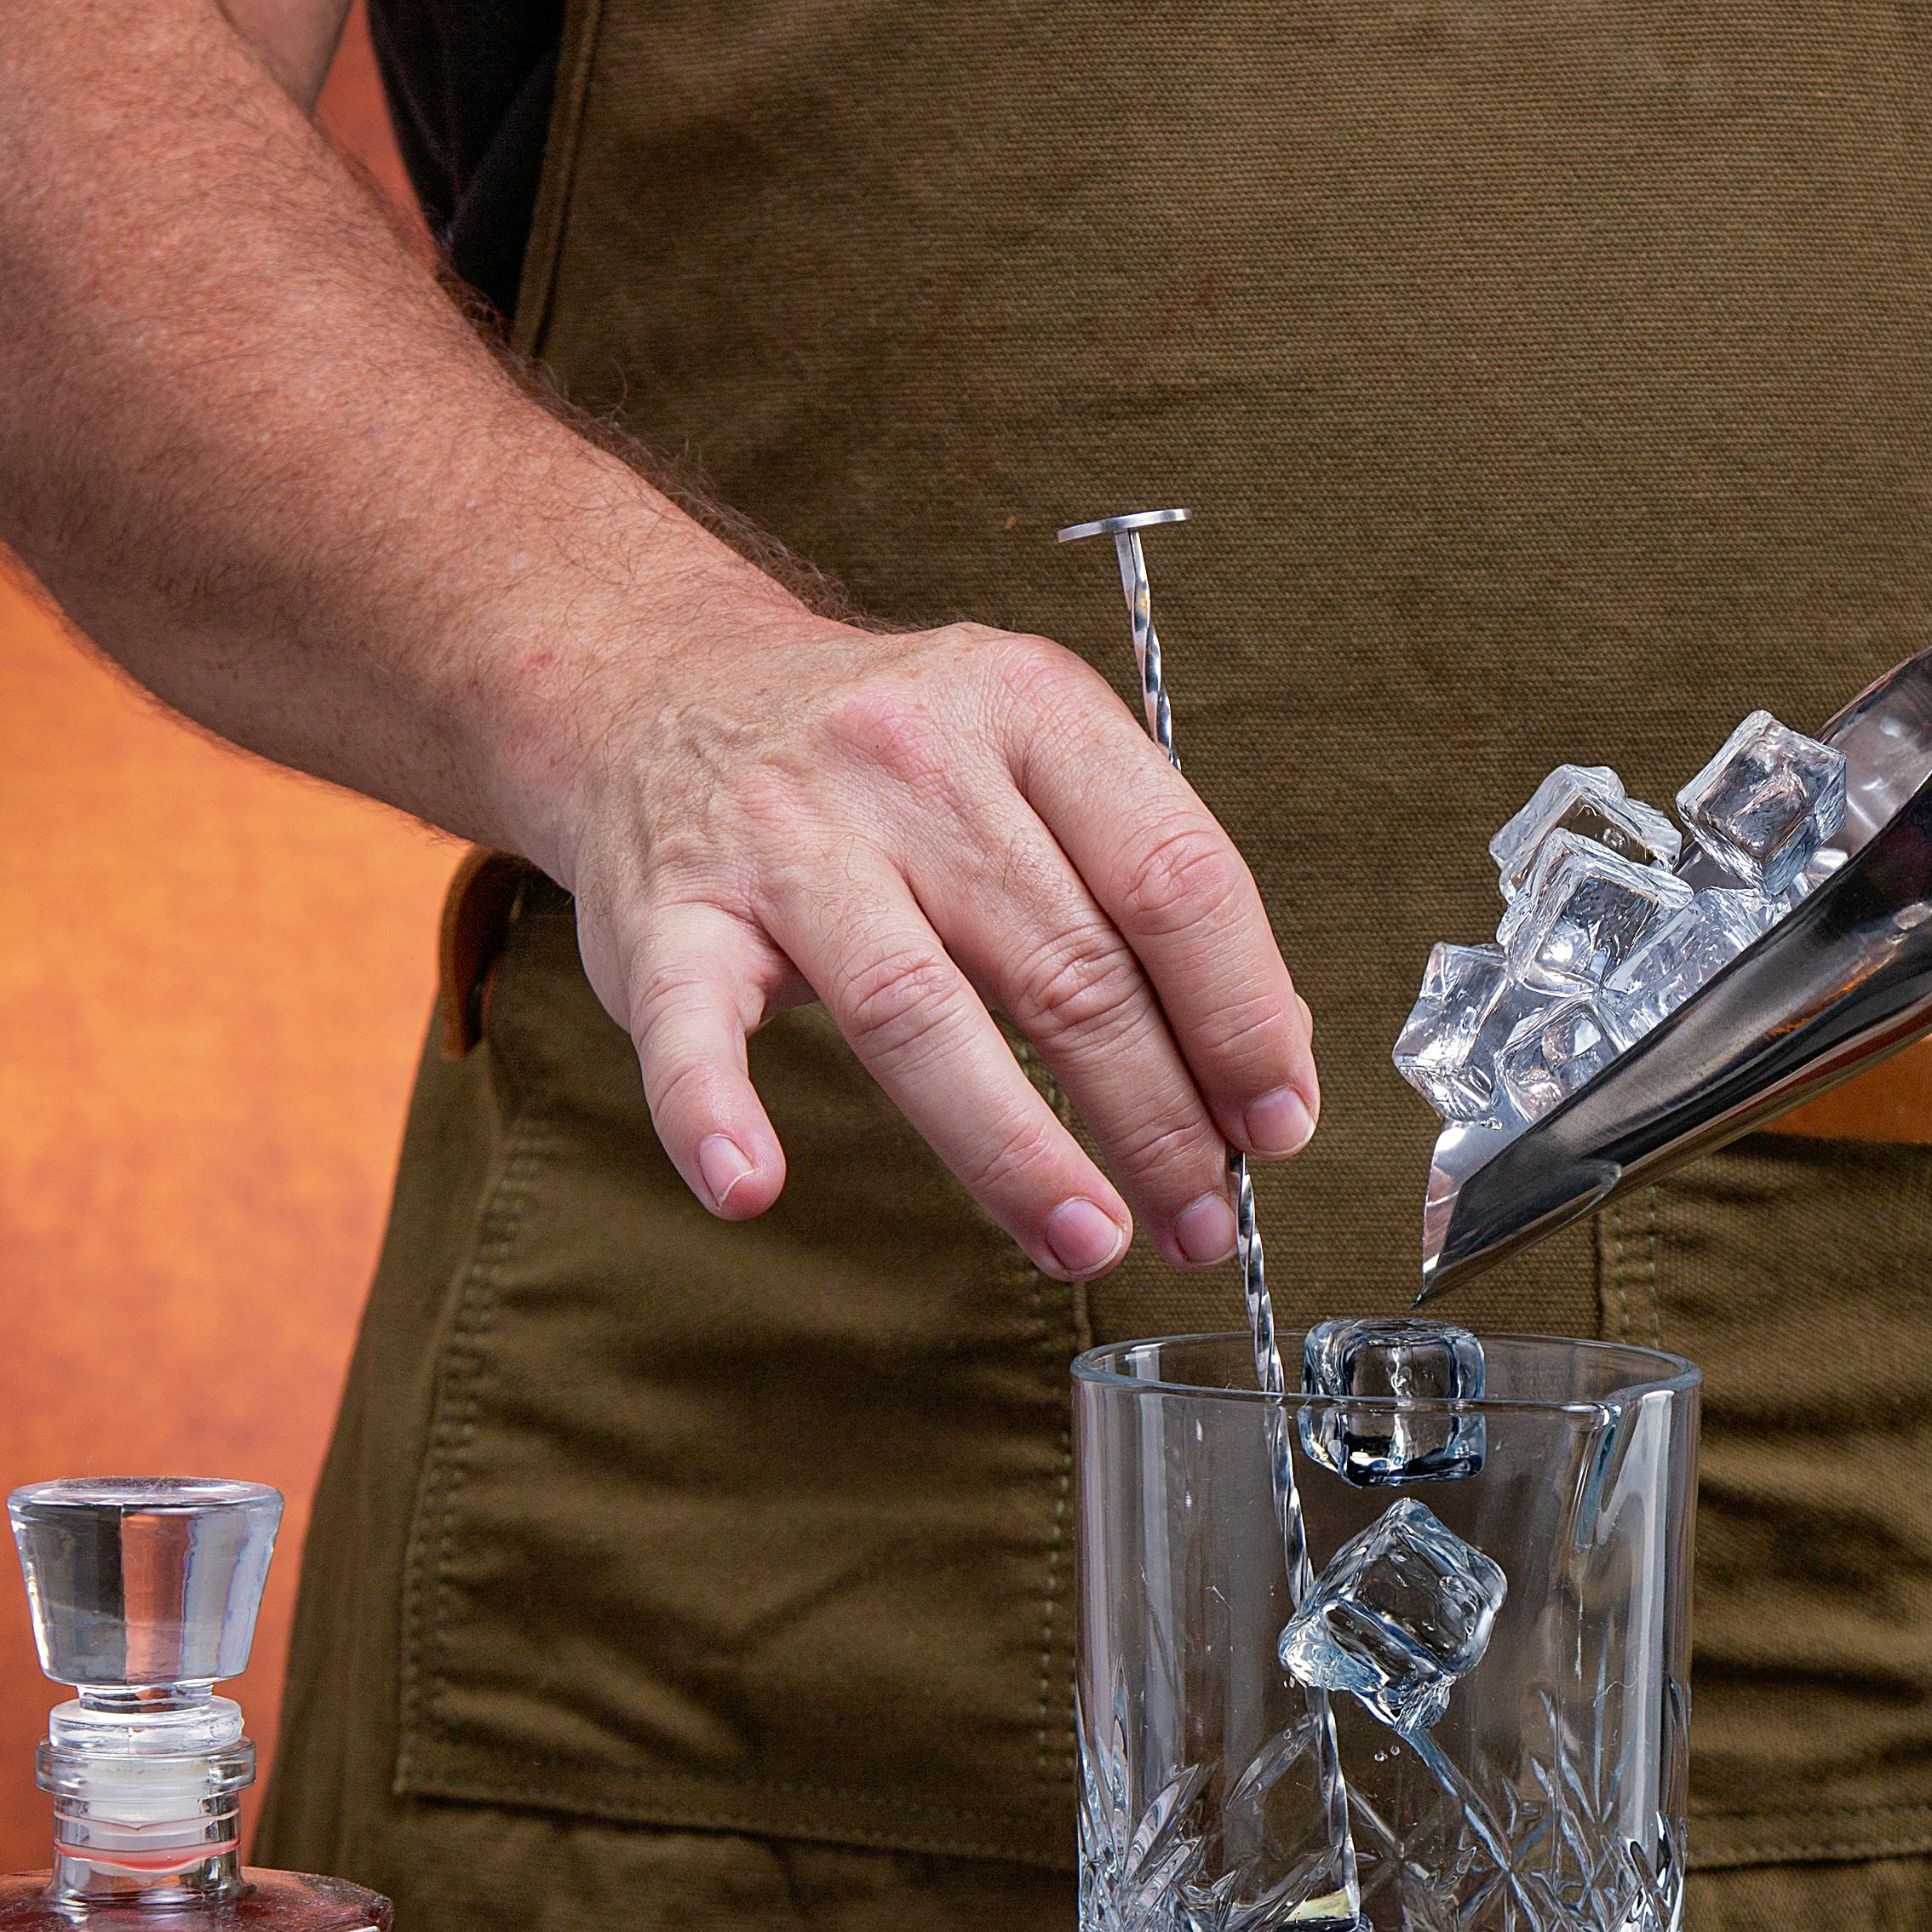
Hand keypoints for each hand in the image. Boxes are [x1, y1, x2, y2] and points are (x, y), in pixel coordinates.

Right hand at [558, 598, 1318, 1275]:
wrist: (655, 690)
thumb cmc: (878, 764)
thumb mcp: (1029, 770)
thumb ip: (1136, 893)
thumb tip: (1260, 1054)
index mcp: (1029, 709)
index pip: (1174, 877)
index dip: (1241, 1018)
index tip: (1276, 1125)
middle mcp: (910, 758)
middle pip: (1069, 966)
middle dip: (1159, 1117)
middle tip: (1203, 1222)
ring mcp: (784, 834)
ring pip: (920, 1013)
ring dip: (1016, 1151)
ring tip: (1089, 1242)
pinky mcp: (669, 912)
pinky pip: (693, 1027)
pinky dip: (711, 1113)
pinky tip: (750, 1187)